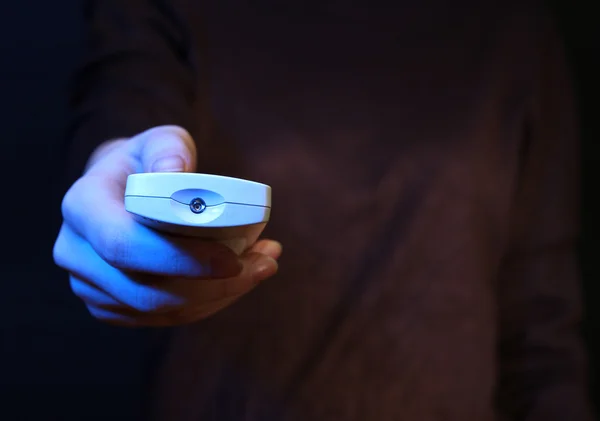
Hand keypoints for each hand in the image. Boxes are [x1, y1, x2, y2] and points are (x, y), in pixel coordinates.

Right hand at [53, 125, 280, 326]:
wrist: (123, 191)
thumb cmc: (146, 163)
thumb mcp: (159, 142)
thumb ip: (170, 149)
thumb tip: (177, 170)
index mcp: (83, 207)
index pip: (124, 245)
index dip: (181, 259)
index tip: (233, 259)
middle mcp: (76, 252)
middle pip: (146, 291)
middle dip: (214, 286)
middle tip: (264, 264)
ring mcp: (91, 286)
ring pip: (161, 311)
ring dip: (221, 295)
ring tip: (262, 265)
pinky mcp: (112, 306)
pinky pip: (165, 319)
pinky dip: (209, 303)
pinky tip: (240, 280)